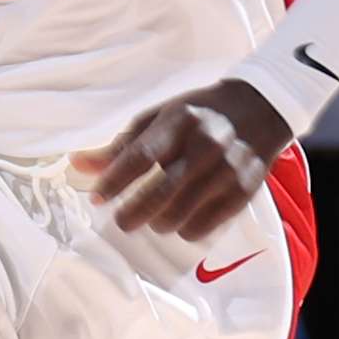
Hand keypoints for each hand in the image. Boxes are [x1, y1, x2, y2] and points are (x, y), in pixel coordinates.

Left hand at [71, 78, 291, 240]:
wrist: (260, 108)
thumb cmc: (199, 114)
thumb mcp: (160, 117)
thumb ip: (121, 144)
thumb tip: (78, 164)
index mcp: (180, 122)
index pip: (140, 156)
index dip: (114, 181)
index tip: (96, 198)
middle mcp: (205, 146)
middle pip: (159, 193)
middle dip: (131, 214)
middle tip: (120, 221)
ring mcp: (226, 171)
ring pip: (179, 215)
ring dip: (157, 223)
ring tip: (151, 218)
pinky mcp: (242, 192)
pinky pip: (203, 226)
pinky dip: (184, 230)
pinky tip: (179, 220)